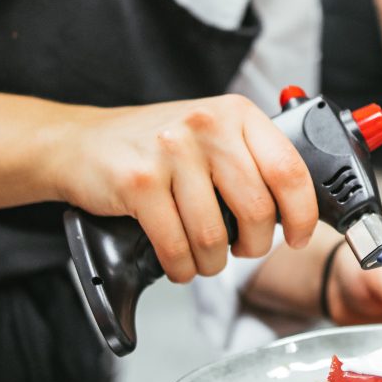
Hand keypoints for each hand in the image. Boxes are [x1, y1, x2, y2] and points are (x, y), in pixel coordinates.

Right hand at [53, 94, 318, 282]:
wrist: (80, 142)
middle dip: (254, 246)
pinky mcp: (139, 182)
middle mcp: (206, 127)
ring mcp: (171, 152)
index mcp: (235, 113)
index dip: (302, 214)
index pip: (289, 170)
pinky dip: (182, 268)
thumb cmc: (151, 146)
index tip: (299, 237)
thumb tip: (293, 210)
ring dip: (212, 263)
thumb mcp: (209, 135)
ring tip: (203, 258)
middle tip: (242, 249)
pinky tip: (179, 263)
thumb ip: (249, 160)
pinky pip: (176, 246)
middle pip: (257, 210)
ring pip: (215, 236)